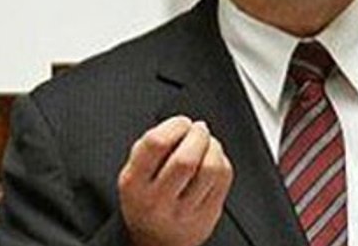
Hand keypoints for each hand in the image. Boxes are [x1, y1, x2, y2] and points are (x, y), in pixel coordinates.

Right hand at [118, 116, 233, 245]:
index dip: (174, 125)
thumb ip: (148, 147)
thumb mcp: (133, 174)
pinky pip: (223, 179)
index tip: (181, 122)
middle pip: (186, 158)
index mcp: (134, 184)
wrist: (157, 243)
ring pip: (210, 168)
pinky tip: (214, 158)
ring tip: (208, 142)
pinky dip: (222, 160)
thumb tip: (178, 124)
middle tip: (198, 129)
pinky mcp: (207, 215)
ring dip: (213, 146)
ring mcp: (184, 211)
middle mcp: (158, 200)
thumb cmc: (146, 201)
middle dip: (197, 135)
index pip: (156, 144)